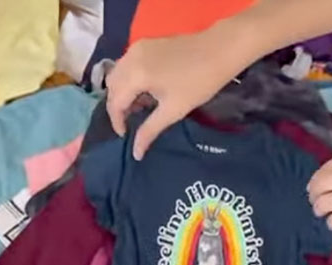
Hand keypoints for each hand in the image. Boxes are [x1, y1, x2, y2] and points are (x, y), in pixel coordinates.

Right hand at [106, 26, 247, 159]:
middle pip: (112, 86)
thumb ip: (149, 131)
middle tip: (132, 122)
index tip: (126, 135)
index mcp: (136, 74)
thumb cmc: (198, 83)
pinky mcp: (145, 44)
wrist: (219, 50)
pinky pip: (127, 64)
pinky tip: (145, 91)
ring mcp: (137, 47)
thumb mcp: (173, 111)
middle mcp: (131, 57)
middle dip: (117, 106)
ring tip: (140, 107)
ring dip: (123, 92)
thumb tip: (136, 153)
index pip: (115, 102)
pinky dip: (129, 79)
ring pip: (117, 74)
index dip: (117, 122)